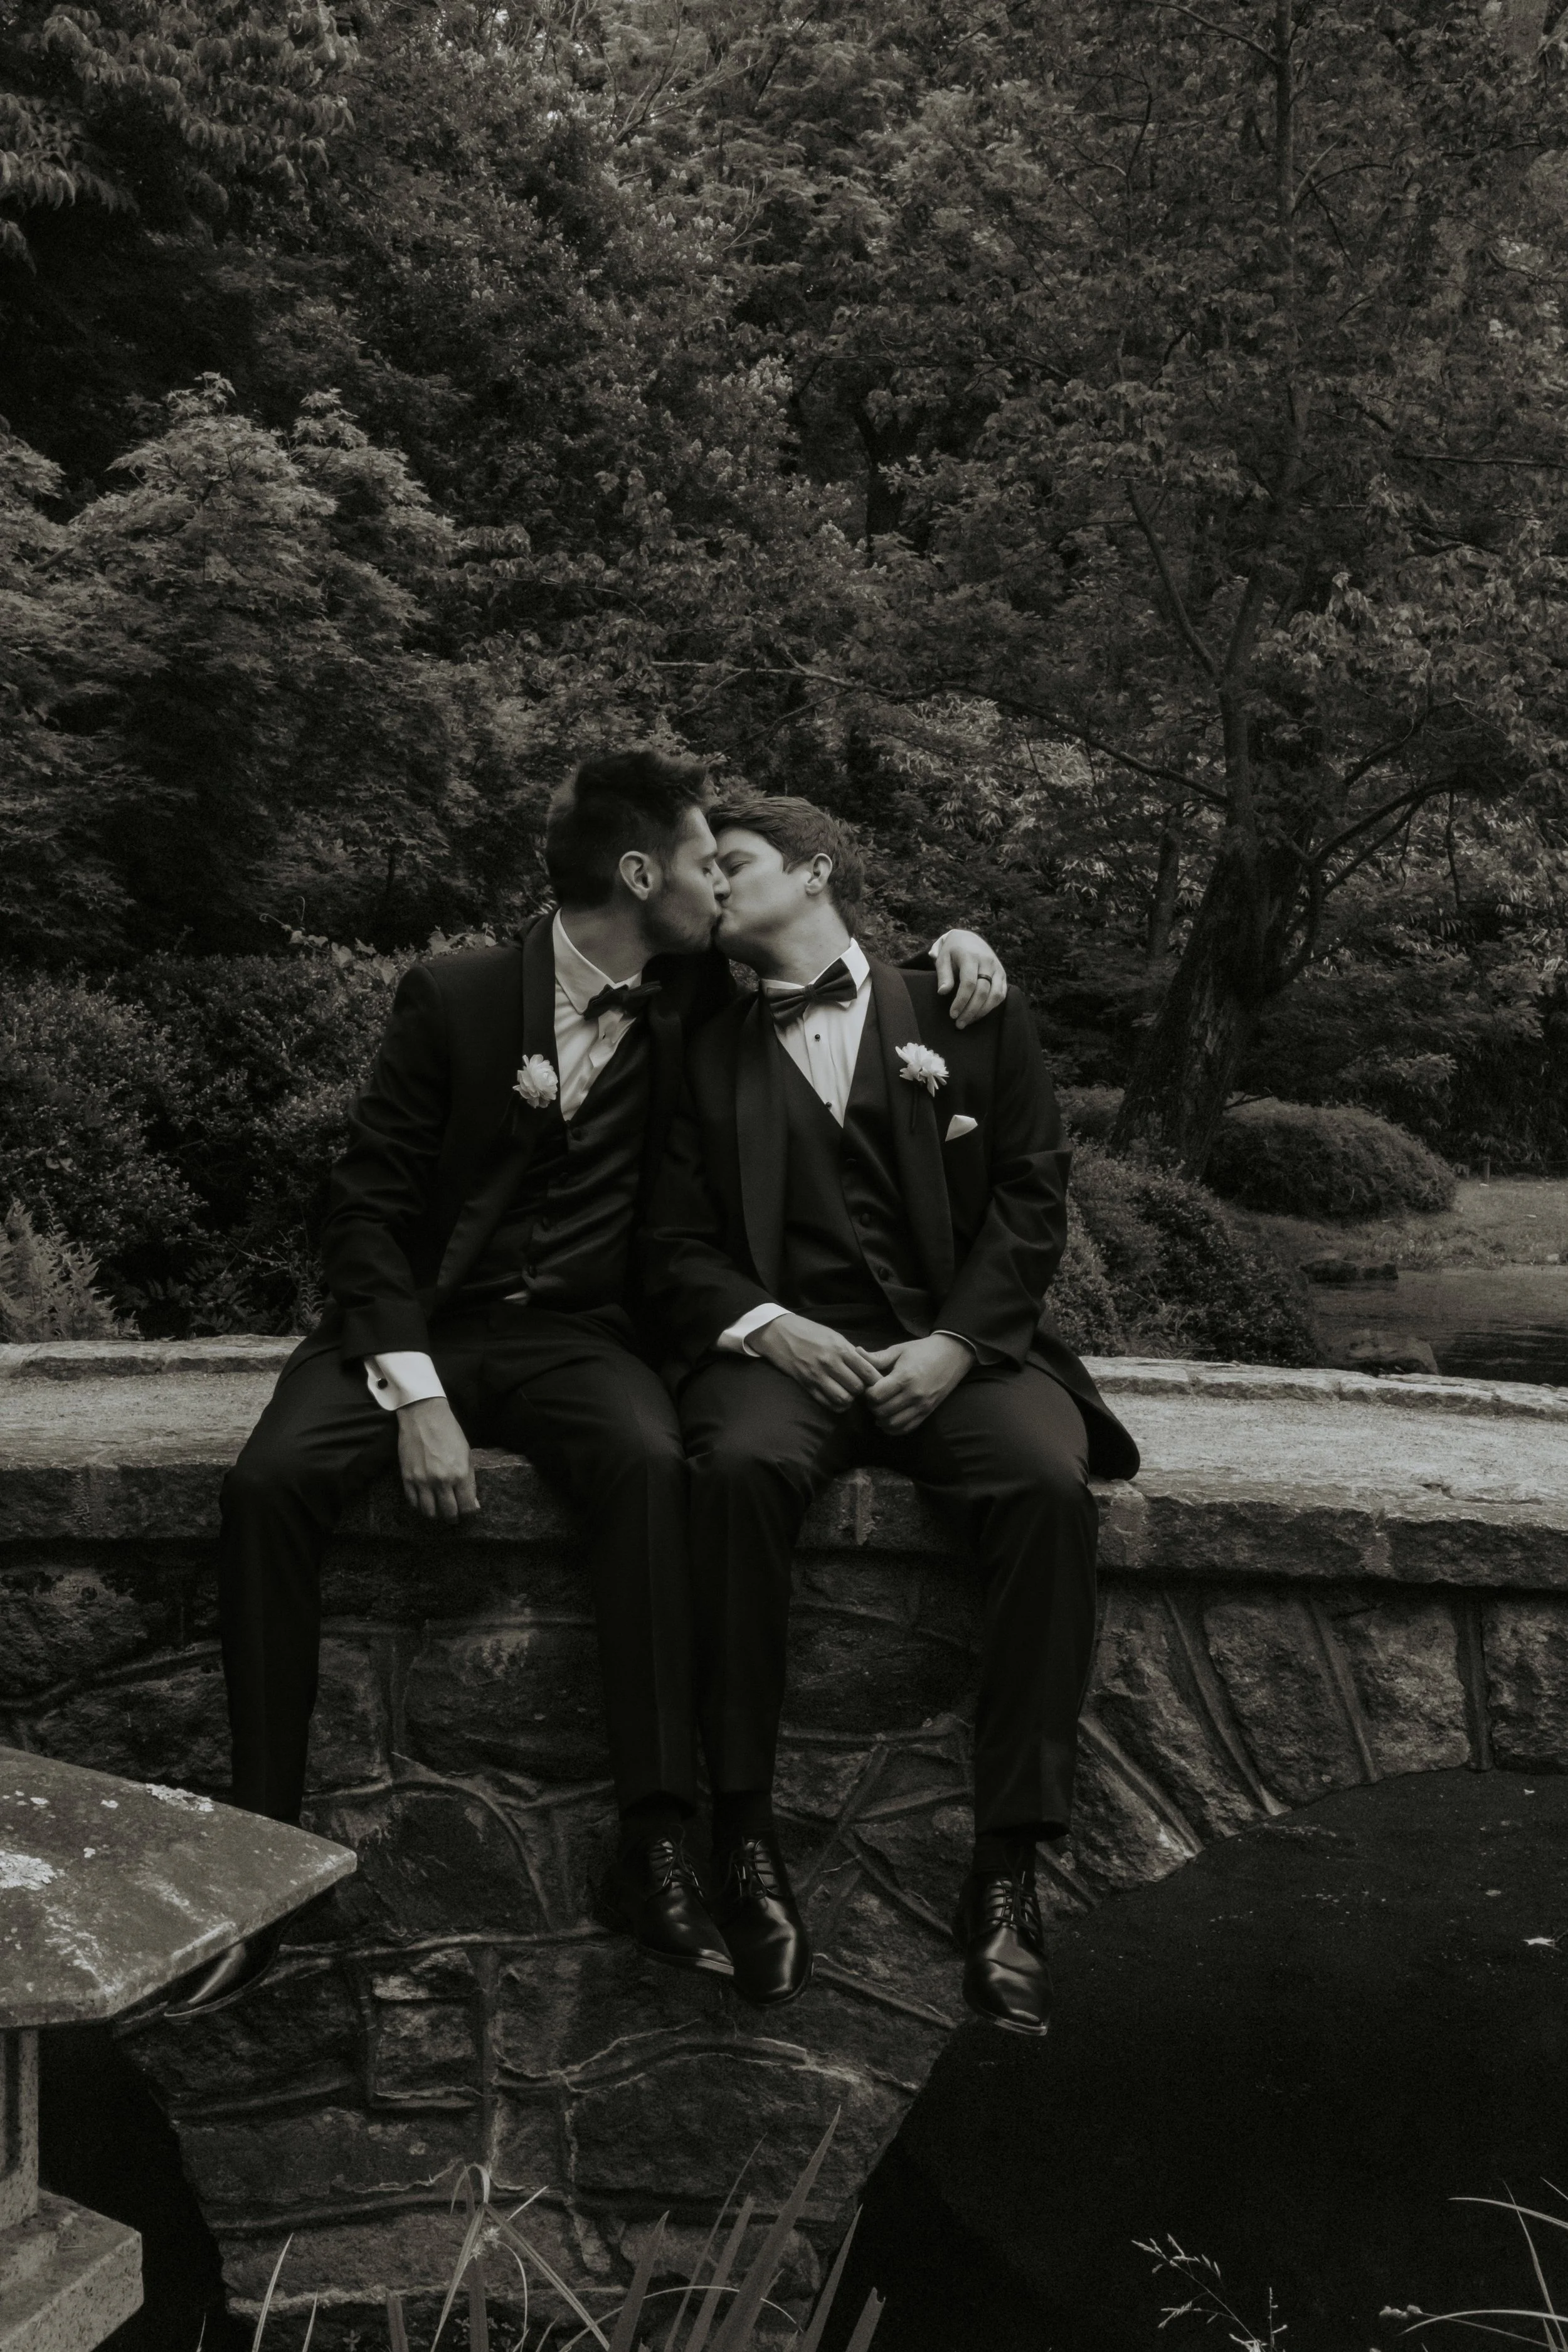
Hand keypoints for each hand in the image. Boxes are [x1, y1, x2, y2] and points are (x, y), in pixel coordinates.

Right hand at [397, 1396, 479, 1522]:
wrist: (424, 1416)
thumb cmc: (449, 1432)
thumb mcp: (467, 1454)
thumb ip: (470, 1480)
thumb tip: (473, 1503)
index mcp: (460, 1474)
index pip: (467, 1507)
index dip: (469, 1513)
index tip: (468, 1511)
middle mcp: (442, 1481)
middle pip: (448, 1513)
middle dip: (453, 1518)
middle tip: (453, 1516)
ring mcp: (422, 1481)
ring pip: (429, 1512)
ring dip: (435, 1515)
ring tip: (439, 1511)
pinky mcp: (407, 1478)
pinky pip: (413, 1502)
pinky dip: (419, 1506)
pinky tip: (425, 1502)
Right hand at [750, 1313, 880, 1409]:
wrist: (779, 1333)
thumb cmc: (809, 1332)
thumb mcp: (834, 1336)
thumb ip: (851, 1352)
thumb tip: (869, 1367)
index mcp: (840, 1349)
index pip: (868, 1372)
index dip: (876, 1380)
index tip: (875, 1382)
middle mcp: (830, 1363)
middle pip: (857, 1388)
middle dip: (861, 1390)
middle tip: (860, 1387)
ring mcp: (817, 1376)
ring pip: (844, 1399)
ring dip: (849, 1399)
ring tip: (847, 1393)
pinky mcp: (806, 1385)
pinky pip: (827, 1403)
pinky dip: (836, 1405)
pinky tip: (836, 1398)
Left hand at [862, 1334, 973, 1434]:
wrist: (952, 1355)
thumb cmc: (923, 1350)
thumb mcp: (899, 1350)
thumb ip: (878, 1357)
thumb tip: (856, 1353)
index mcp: (904, 1377)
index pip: (876, 1396)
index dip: (867, 1393)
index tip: (869, 1387)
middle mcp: (913, 1395)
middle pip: (882, 1411)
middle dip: (873, 1406)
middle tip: (873, 1398)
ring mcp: (922, 1406)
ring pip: (893, 1423)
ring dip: (882, 1419)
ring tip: (880, 1408)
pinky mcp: (927, 1412)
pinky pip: (907, 1428)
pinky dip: (894, 1428)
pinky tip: (888, 1420)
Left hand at [933, 931, 1006, 1027]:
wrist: (969, 939)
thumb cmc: (952, 951)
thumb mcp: (943, 959)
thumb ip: (943, 975)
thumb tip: (943, 992)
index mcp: (971, 957)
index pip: (969, 983)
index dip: (961, 1001)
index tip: (952, 1014)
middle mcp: (987, 962)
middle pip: (983, 992)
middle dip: (971, 1011)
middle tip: (959, 1024)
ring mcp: (997, 968)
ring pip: (995, 995)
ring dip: (982, 1012)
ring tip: (968, 1021)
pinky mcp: (1003, 974)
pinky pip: (1001, 994)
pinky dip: (991, 1006)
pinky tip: (979, 1013)